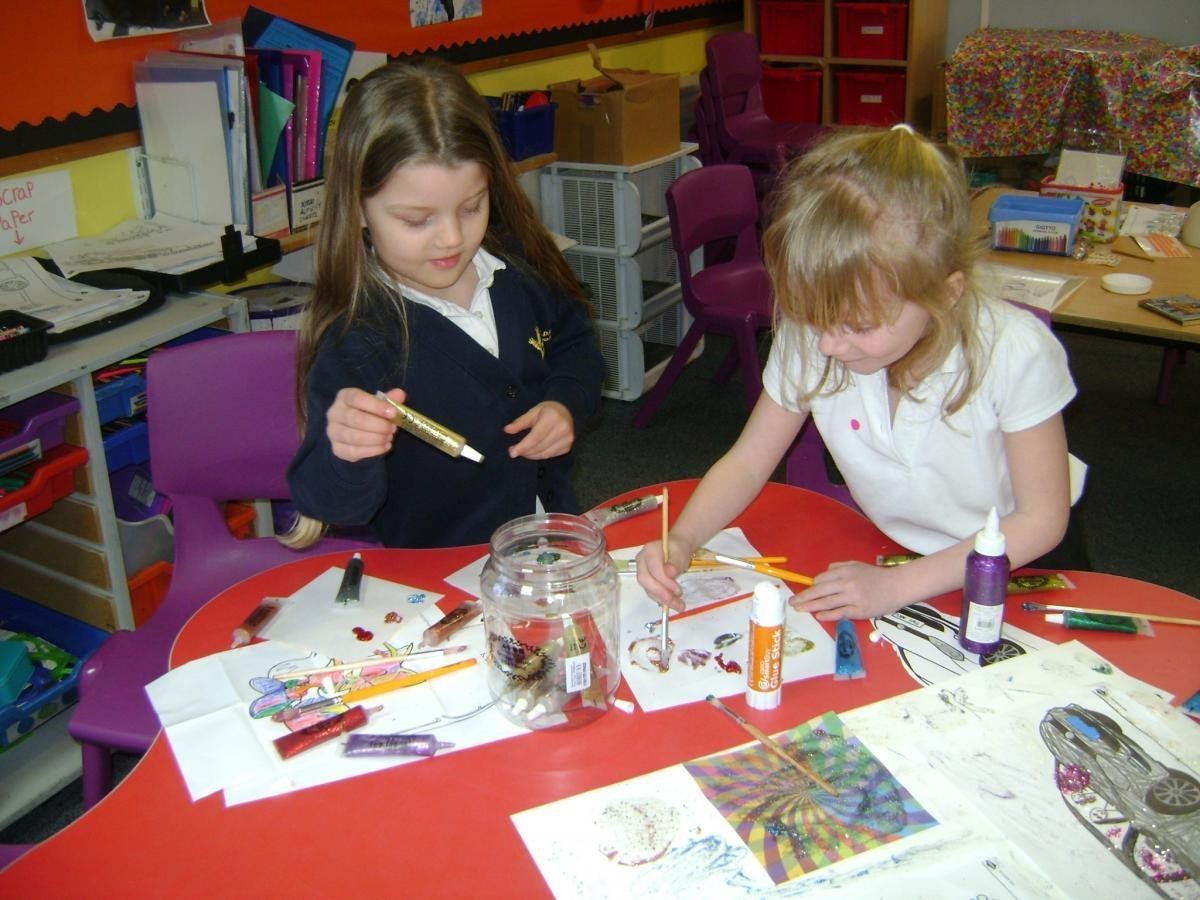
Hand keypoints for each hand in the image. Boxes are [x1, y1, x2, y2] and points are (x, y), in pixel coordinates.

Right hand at [325, 387, 402, 461]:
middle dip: (379, 425)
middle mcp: (335, 413)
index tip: (393, 413)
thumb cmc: (368, 412)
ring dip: (376, 438)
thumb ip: (389, 399)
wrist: (355, 429)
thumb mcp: (378, 403)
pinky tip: (385, 447)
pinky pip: (354, 452)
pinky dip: (373, 450)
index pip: (357, 398)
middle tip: (393, 428)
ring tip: (389, 437)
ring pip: (355, 437)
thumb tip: (400, 394)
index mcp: (344, 397)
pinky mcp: (337, 449)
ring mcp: (333, 432)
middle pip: (356, 419)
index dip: (376, 406)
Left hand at [504, 401, 573, 458]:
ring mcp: (567, 439)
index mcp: (552, 418)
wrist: (568, 411)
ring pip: (545, 454)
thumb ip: (520, 422)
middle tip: (514, 451)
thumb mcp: (533, 412)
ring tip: (523, 451)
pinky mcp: (568, 446)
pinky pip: (551, 455)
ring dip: (531, 455)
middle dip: (525, 452)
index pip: (535, 437)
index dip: (523, 446)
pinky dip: (540, 455)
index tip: (512, 453)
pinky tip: (534, 451)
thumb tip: (507, 430)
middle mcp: (562, 429)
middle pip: (539, 447)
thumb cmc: (548, 410)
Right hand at [634, 538, 691, 612]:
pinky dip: (661, 599)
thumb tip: (670, 573)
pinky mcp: (645, 580)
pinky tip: (673, 603)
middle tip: (676, 603)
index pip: (653, 569)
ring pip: (647, 588)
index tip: (678, 591)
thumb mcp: (681, 553)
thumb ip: (675, 563)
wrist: (676, 548)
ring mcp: (641, 570)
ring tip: (678, 605)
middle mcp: (641, 561)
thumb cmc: (678, 548)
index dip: (665, 581)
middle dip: (661, 593)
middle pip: (645, 580)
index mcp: (649, 551)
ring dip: (662, 599)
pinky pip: (650, 591)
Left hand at [789, 560, 904, 620]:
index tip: (806, 593)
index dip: (812, 587)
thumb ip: (839, 567)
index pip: (822, 579)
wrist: (898, 586)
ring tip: (800, 610)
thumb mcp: (857, 565)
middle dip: (804, 597)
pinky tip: (819, 616)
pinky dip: (828, 615)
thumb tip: (825, 573)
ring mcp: (853, 598)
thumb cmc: (877, 576)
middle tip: (792, 602)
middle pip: (820, 591)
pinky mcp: (860, 611)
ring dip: (811, 607)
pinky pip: (840, 613)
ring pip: (827, 603)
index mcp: (845, 572)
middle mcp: (847, 584)